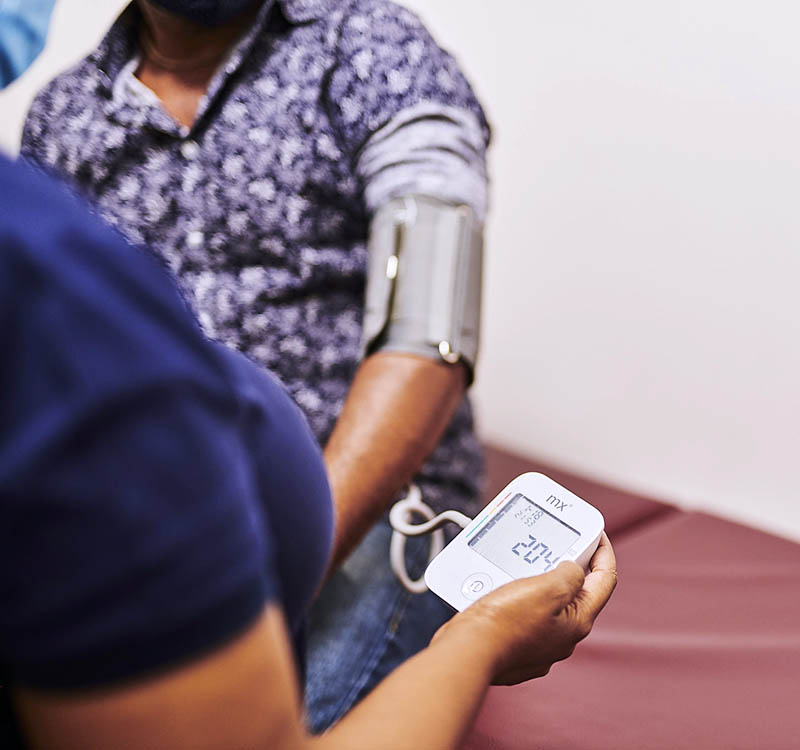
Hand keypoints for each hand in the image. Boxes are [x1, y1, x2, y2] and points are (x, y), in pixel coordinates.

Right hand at [433, 533, 616, 684]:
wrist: (469, 650)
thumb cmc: (504, 622)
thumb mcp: (547, 588)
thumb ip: (569, 574)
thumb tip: (572, 569)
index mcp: (577, 621)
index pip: (605, 580)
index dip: (604, 553)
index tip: (596, 534)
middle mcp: (563, 636)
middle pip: (577, 592)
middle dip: (569, 566)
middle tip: (557, 545)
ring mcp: (540, 644)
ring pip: (549, 604)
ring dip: (541, 581)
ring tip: (525, 564)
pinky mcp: (518, 646)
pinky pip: (526, 614)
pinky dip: (521, 597)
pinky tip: (506, 588)